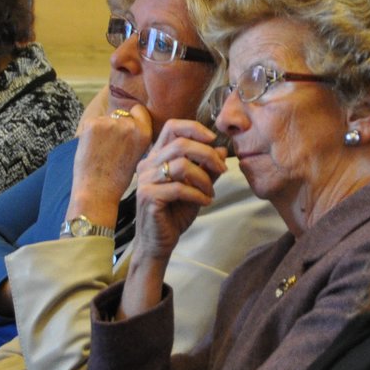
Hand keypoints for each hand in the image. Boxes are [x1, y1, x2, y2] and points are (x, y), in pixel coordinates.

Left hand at [67, 103, 154, 230]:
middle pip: (121, 116)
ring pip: (105, 119)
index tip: (127, 126)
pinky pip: (92, 122)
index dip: (133, 117)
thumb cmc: (117, 178)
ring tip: (100, 151)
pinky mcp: (92, 124)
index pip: (140, 111)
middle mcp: (129, 124)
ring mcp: (110, 123)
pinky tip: (91, 149)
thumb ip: (136, 137)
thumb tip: (130, 123)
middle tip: (110, 148)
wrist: (97, 190)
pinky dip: (90, 133)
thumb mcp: (138, 156)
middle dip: (115, 126)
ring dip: (102, 130)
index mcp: (144, 133)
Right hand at [131, 119, 226, 259]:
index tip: (213, 140)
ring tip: (210, 192)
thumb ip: (207, 168)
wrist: (158, 242)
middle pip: (181, 144)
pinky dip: (197, 194)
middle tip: (222, 169)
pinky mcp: (148, 197)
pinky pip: (179, 188)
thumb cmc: (174, 213)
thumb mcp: (197, 187)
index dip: (194, 128)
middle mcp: (148, 165)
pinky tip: (205, 202)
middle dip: (207, 155)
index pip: (172, 127)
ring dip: (203, 178)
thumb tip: (221, 148)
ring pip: (181, 165)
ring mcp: (146, 180)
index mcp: (157, 157)